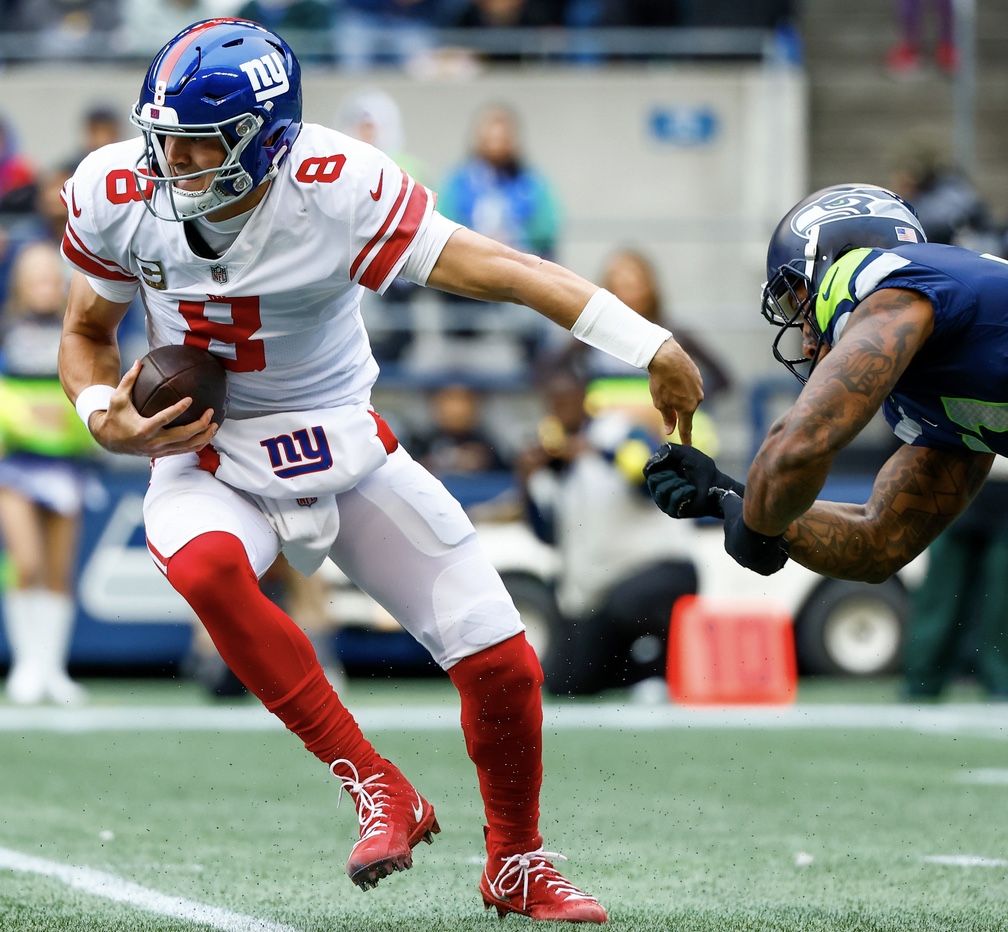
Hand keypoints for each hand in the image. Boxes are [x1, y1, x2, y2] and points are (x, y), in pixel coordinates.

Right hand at [88, 360, 217, 456]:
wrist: (109, 440)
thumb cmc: (115, 416)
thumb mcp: (118, 397)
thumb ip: (129, 380)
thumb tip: (139, 361)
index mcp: (143, 428)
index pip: (165, 419)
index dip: (178, 409)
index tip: (190, 399)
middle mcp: (153, 442)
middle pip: (183, 436)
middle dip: (200, 425)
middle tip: (211, 412)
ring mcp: (159, 450)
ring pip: (187, 447)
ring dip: (204, 437)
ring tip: (215, 425)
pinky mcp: (163, 454)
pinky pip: (185, 451)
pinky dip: (198, 444)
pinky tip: (208, 434)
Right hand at [644, 442, 744, 518]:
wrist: (716, 485)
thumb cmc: (701, 469)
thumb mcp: (685, 453)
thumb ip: (667, 451)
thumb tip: (652, 462)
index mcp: (658, 474)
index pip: (647, 470)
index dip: (660, 464)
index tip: (673, 462)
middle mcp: (658, 489)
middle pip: (652, 480)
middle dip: (670, 474)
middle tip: (682, 475)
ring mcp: (664, 502)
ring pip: (661, 491)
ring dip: (678, 483)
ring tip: (688, 483)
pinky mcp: (672, 511)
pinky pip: (673, 499)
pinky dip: (685, 492)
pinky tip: (692, 491)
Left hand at [646, 338, 703, 444]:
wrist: (666, 356)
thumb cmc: (660, 381)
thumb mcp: (660, 403)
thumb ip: (667, 418)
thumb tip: (670, 430)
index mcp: (688, 408)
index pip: (687, 427)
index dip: (686, 438)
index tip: (688, 446)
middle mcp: (698, 399)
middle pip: (686, 410)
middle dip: (677, 409)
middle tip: (664, 398)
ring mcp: (699, 387)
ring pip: (688, 397)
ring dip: (679, 395)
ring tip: (667, 385)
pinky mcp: (698, 376)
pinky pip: (690, 386)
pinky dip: (682, 385)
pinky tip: (673, 378)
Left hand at [720, 491, 788, 575]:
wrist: (757, 530)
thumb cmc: (744, 516)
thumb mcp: (730, 503)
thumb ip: (723, 498)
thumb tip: (714, 491)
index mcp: (731, 546)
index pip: (744, 541)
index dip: (755, 533)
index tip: (761, 526)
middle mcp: (740, 558)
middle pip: (757, 549)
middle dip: (764, 542)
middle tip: (770, 532)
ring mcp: (752, 566)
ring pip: (767, 556)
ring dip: (773, 548)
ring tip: (775, 538)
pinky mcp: (765, 570)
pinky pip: (776, 563)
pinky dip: (780, 554)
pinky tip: (779, 545)